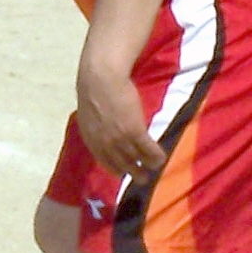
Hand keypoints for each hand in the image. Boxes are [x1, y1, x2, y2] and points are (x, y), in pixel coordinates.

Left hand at [75, 0, 171, 175]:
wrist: (101, 73)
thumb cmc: (94, 80)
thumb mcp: (89, 103)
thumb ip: (94, 115)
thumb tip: (98, 114)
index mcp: (90, 134)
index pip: (102, 157)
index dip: (113, 166)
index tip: (120, 172)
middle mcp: (103, 141)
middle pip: (119, 163)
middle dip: (131, 173)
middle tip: (141, 179)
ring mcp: (118, 138)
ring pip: (135, 160)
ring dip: (146, 168)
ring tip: (153, 171)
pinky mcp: (134, 131)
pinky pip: (148, 150)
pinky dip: (156, 156)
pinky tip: (162, 158)